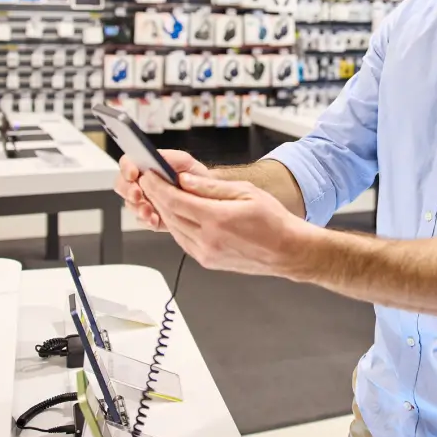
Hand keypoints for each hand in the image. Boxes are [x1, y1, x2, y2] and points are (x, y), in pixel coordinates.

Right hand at [115, 150, 206, 231]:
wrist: (207, 199)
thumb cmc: (195, 178)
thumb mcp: (186, 162)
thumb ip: (171, 158)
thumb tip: (156, 158)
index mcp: (147, 166)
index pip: (128, 163)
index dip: (127, 168)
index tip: (133, 174)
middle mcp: (142, 183)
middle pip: (122, 185)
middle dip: (128, 191)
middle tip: (138, 195)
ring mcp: (144, 200)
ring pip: (130, 204)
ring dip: (138, 208)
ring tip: (149, 211)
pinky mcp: (150, 216)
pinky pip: (142, 220)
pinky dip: (147, 221)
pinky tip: (155, 220)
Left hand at [141, 171, 314, 278]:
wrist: (287, 251)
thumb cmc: (273, 221)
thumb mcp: (246, 192)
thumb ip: (211, 187)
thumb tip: (184, 180)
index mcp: (217, 220)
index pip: (175, 200)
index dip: (157, 186)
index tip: (149, 175)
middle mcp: (208, 240)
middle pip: (170, 215)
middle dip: (156, 196)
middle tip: (149, 181)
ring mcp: (206, 254)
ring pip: (173, 229)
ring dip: (163, 211)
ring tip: (160, 194)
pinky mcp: (207, 261)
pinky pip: (182, 240)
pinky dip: (176, 225)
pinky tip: (177, 213)